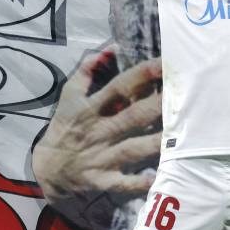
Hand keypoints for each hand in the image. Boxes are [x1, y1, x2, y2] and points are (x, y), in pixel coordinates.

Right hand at [31, 48, 161, 229]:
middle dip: (156, 106)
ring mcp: (101, 156)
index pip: (119, 87)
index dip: (142, 75)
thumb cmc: (65, 125)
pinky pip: (121, 182)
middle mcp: (99, 130)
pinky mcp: (101, 179)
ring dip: (154, 142)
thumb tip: (112, 47)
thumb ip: (87, 69)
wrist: (47, 167)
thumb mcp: (70, 94)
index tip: (164, 64)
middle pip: (132, 117)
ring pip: (132, 148)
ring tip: (179, 134)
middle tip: (182, 96)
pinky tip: (155, 178)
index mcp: (91, 107)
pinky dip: (137, 182)